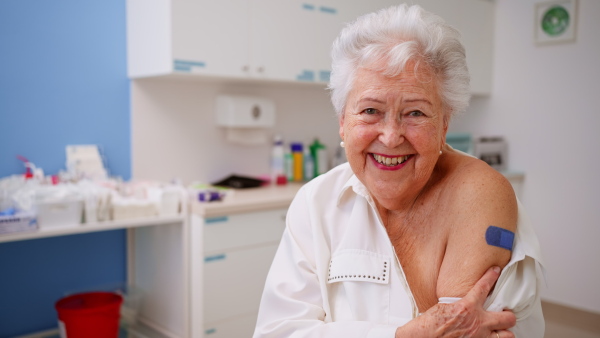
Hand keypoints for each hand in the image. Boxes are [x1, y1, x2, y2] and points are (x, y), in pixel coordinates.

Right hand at [397, 266, 515, 336]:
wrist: (424, 337)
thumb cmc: (428, 325)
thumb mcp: (443, 308)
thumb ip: (457, 305)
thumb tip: (460, 304)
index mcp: (467, 307)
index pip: (483, 287)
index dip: (491, 276)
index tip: (495, 271)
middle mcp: (478, 322)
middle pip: (507, 317)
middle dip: (508, 315)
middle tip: (504, 314)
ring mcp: (480, 336)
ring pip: (508, 335)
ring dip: (505, 333)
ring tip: (500, 330)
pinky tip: (488, 337)